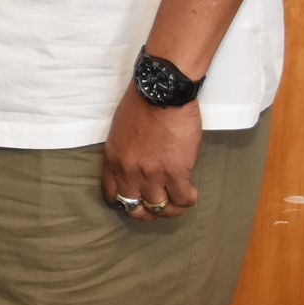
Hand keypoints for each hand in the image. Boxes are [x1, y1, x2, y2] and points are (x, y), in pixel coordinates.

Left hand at [102, 89, 201, 221]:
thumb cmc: (142, 104)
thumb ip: (125, 153)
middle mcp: (129, 171)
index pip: (112, 195)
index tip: (137, 200)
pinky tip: (191, 191)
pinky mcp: (176, 172)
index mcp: (113, 159)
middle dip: (147, 212)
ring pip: (160, 208)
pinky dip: (187, 199)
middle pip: (134, 208)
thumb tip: (136, 166)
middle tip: (159, 206)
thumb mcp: (120, 131)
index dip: (125, 202)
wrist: (161, 91)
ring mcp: (152, 174)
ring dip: (170, 208)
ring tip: (178, 199)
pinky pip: (182, 200)